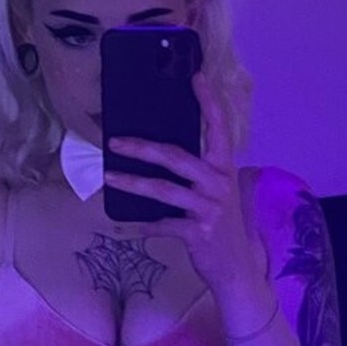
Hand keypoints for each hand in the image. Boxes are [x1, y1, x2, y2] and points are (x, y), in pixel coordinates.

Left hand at [102, 69, 267, 299]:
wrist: (237, 269)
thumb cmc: (221, 226)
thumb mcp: (218, 194)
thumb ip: (200, 174)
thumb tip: (163, 154)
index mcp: (225, 169)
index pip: (218, 128)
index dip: (208, 102)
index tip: (196, 76)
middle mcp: (219, 183)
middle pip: (176, 157)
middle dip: (143, 148)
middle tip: (115, 142)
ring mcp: (209, 208)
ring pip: (164, 189)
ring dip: (133, 183)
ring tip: (110, 177)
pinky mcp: (199, 232)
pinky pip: (164, 224)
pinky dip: (146, 225)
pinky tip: (131, 225)